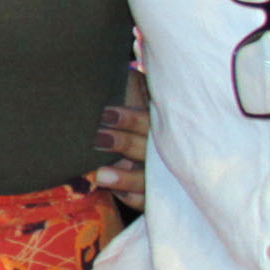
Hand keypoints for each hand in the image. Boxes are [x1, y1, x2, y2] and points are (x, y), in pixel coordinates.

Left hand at [90, 71, 149, 210]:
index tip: (106, 113)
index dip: (130, 119)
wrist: (172, 155)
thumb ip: (133, 86)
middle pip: (147, 149)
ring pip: (146, 180)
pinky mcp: (157, 197)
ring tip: (101, 174)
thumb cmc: (144, 121)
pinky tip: (116, 193)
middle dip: (123, 143)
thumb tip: (114, 67)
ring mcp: (163, 178)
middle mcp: (163, 152)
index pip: (148, 122)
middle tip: (98, 138)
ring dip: (124, 177)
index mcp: (160, 126)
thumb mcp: (143, 102)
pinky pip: (146, 202)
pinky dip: (132, 197)